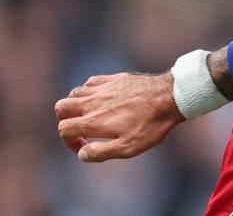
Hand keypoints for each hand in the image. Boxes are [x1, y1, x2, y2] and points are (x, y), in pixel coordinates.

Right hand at [55, 72, 182, 161]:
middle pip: (61, 107)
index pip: (64, 129)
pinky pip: (91, 81)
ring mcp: (103, 87)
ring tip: (90, 115)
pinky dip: (88, 91)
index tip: (84, 146)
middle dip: (65, 120)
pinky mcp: (115, 78)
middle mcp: (93, 101)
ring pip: (74, 92)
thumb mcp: (127, 148)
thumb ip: (100, 153)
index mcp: (93, 120)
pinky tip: (101, 99)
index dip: (69, 142)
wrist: (171, 96)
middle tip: (80, 129)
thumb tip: (82, 154)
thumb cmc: (151, 125)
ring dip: (75, 105)